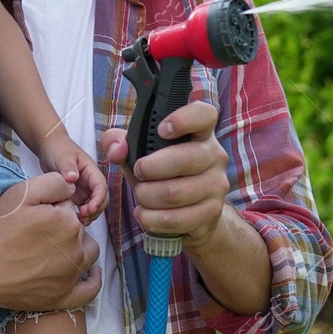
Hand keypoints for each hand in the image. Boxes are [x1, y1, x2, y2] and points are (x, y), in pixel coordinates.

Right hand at [0, 172, 100, 320]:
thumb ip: (47, 182)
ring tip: (41, 251)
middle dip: (66, 227)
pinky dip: (81, 283)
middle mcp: (67, 249)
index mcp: (60, 221)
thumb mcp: (11, 193)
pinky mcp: (56, 301)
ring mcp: (63, 278)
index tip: (44, 207)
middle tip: (36, 231)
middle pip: (83, 232)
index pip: (75, 203)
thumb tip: (74, 179)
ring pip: (84, 257)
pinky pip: (86, 291)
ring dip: (71, 254)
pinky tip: (65, 274)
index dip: (60, 203)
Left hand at [39, 142, 107, 224]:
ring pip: (94, 205)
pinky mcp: (76, 195)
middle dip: (95, 210)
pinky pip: (83, 207)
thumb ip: (68, 167)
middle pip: (101, 199)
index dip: (98, 200)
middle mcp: (91, 181)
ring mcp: (84, 189)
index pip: (101, 187)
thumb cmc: (58, 149)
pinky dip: (81, 215)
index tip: (89, 209)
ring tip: (77, 221)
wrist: (50, 148)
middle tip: (82, 218)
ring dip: (89, 215)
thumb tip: (73, 178)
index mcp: (91, 171)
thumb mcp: (63, 156)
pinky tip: (72, 219)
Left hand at [100, 101, 229, 247]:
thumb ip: (119, 142)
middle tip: (139, 172)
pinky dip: (151, 218)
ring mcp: (216, 185)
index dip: (184, 119)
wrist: (193, 213)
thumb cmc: (164, 174)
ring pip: (174, 193)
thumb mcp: (141, 153)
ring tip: (141, 195)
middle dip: (150, 168)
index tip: (161, 129)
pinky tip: (146, 213)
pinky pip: (174, 218)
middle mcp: (214, 156)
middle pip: (183, 159)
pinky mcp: (211, 212)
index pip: (204, 115)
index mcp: (200, 133)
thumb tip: (116, 150)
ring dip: (147, 196)